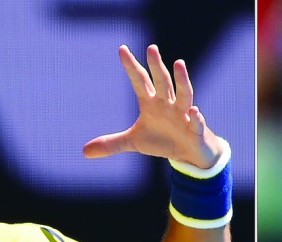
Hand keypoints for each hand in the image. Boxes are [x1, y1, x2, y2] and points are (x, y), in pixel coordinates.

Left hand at [82, 44, 222, 168]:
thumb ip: (111, 144)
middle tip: (151, 48)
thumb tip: (84, 152)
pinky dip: (196, 117)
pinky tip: (194, 111)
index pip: (139, 80)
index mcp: (151, 103)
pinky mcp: (196, 130)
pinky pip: (196, 122)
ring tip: (179, 63)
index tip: (122, 49)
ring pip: (183, 94)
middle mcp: (167, 104)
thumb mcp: (134, 142)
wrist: (189, 153)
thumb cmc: (162, 141)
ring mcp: (183, 115)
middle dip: (156, 65)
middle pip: (161, 81)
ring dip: (182, 80)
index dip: (131, 66)